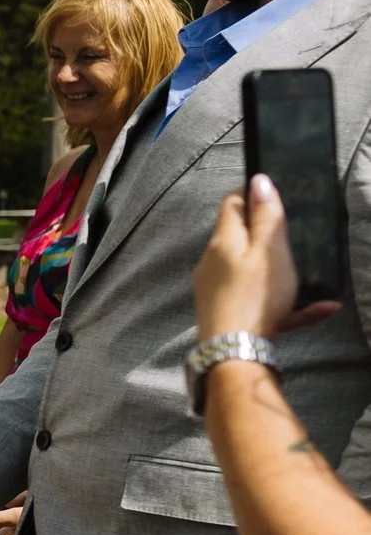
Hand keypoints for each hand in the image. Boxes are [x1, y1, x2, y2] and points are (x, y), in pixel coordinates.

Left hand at [196, 175, 342, 340]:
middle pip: (240, 238)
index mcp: (223, 242)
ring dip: (284, 273)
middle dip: (267, 235)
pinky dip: (288, 303)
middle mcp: (213, 263)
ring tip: (313, 276)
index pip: (231, 203)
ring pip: (255, 273)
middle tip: (296, 235)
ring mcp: (217, 290)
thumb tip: (259, 180)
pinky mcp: (228, 314)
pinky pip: (261, 302)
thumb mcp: (269, 250)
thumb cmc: (254, 297)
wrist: (235, 354)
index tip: (275, 196)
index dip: (251, 194)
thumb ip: (265, 216)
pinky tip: (322, 308)